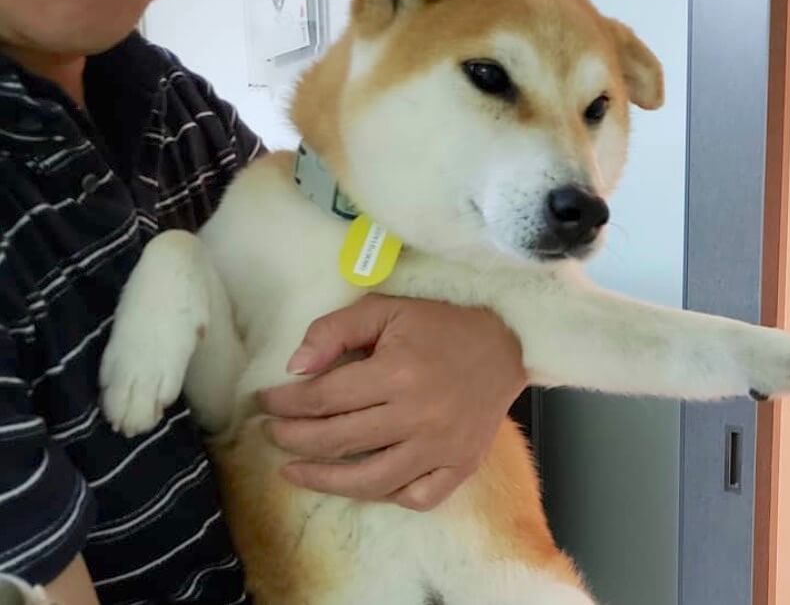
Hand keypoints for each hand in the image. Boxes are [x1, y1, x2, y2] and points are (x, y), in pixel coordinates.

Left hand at [256, 295, 525, 509]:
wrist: (508, 344)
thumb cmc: (441, 325)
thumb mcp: (386, 309)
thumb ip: (335, 330)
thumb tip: (295, 368)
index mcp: (396, 373)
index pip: (322, 399)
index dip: (284, 403)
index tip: (264, 402)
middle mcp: (417, 416)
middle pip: (336, 441)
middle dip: (291, 439)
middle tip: (271, 433)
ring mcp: (441, 448)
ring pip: (368, 482)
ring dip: (322, 480)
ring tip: (294, 471)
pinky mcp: (460, 466)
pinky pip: (416, 497)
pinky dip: (386, 497)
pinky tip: (361, 484)